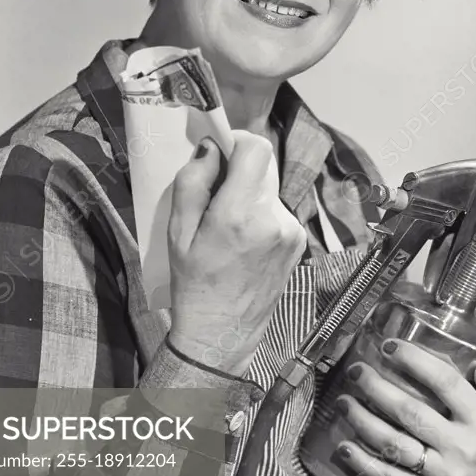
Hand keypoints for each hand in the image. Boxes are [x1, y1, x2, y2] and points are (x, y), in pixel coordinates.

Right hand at [167, 131, 306, 373]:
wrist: (222, 334)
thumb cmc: (195, 285)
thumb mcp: (177, 233)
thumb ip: (193, 182)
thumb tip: (210, 148)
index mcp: (240, 215)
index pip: (256, 149)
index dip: (236, 142)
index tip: (219, 152)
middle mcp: (273, 219)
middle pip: (263, 167)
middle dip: (238, 171)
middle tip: (214, 193)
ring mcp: (291, 231)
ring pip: (269, 188)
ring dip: (248, 194)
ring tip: (226, 225)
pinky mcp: (298, 241)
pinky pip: (276, 210)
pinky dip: (259, 214)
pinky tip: (243, 240)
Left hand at [333, 341, 475, 475]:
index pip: (446, 383)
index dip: (414, 361)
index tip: (389, 346)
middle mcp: (461, 448)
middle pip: (410, 413)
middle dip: (376, 388)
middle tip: (356, 370)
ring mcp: (443, 475)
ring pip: (394, 445)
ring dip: (363, 421)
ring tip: (343, 401)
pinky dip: (364, 464)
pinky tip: (344, 447)